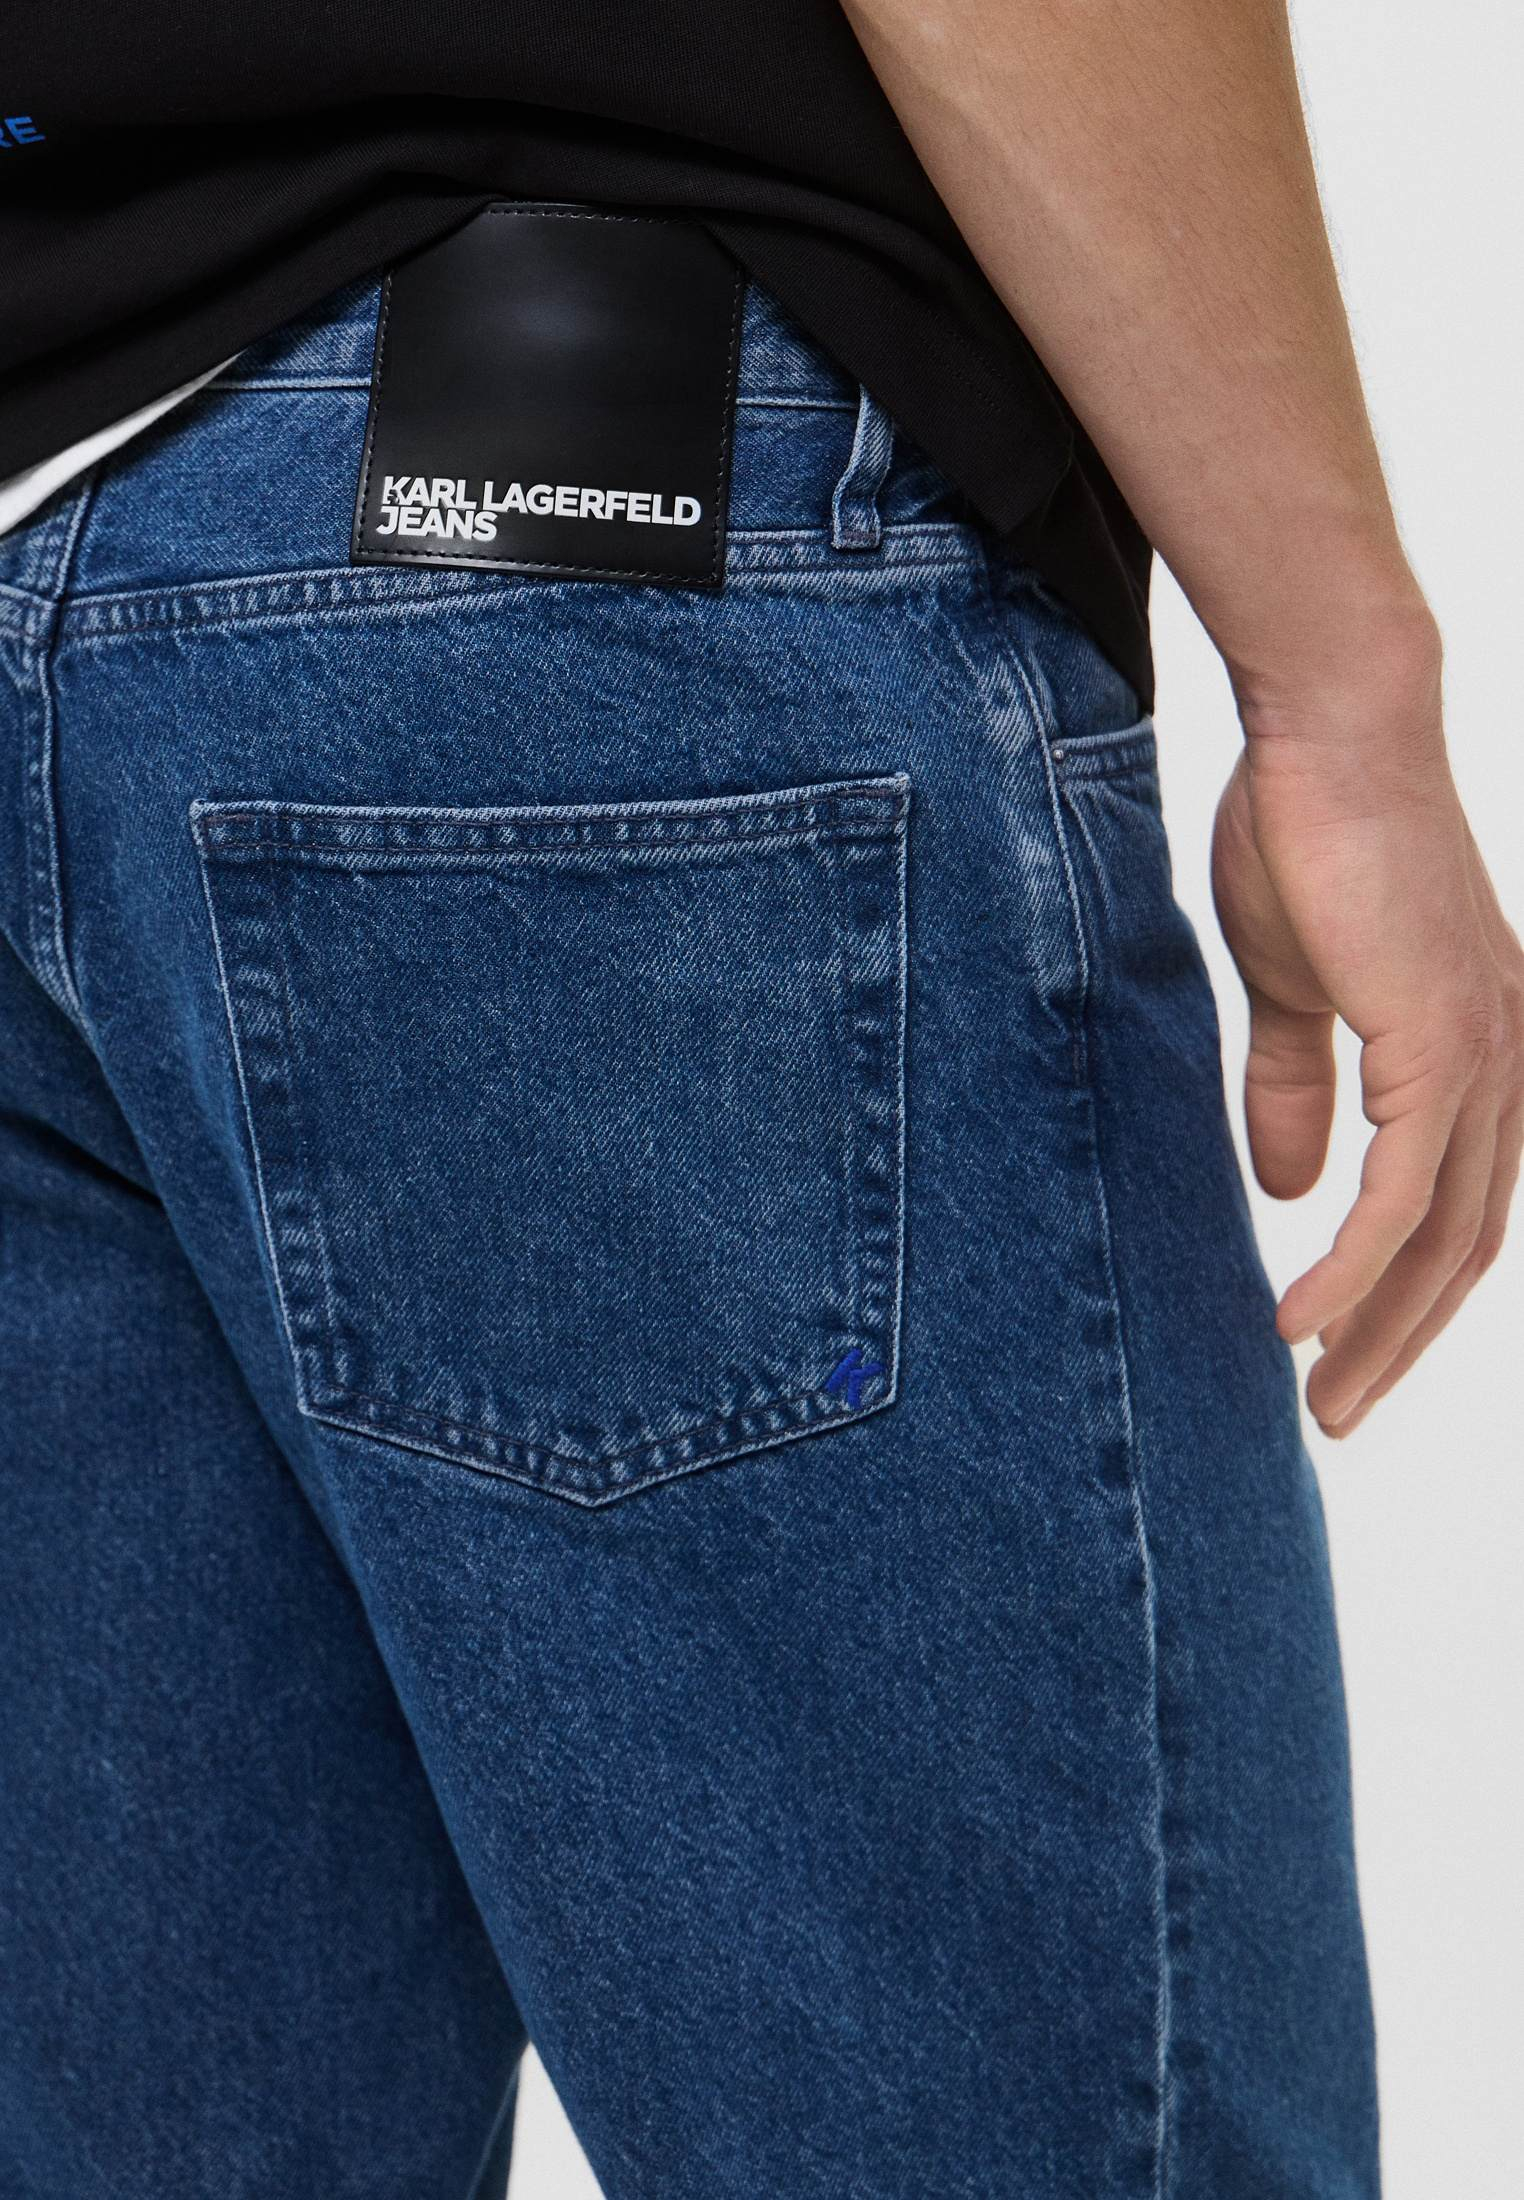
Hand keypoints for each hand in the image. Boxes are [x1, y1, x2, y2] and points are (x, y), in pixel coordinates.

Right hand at [1210, 624, 1523, 1434]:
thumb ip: (1299, 1088)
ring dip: (1379, 1328)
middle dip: (1401, 1339)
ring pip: (1444, 1237)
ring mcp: (1484, 1055)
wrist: (1329, 735)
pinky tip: (1303, 1317)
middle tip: (1335, 1412)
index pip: (1458, 1204)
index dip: (1407, 1291)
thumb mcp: (1293, 991)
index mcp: (1478, 1050)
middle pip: (1466, 1244)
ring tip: (1319, 1395)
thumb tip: (1294, 1189)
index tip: (1339, 1349)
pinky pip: (1400, 1195)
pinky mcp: (1440, 1044)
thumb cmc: (1307, 842)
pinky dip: (1356, 1268)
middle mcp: (1505, 1062)